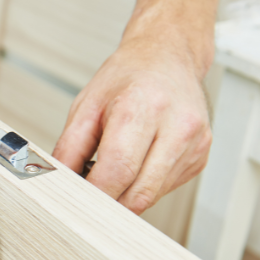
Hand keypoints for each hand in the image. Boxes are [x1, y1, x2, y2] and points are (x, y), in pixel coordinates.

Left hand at [52, 41, 212, 213]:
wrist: (168, 56)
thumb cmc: (127, 78)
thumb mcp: (86, 106)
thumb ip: (69, 149)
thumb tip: (58, 184)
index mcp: (143, 107)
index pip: (117, 171)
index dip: (93, 195)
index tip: (75, 201)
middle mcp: (176, 126)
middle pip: (138, 193)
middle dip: (107, 203)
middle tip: (87, 197)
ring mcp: (194, 144)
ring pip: (151, 196)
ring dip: (124, 197)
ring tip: (110, 173)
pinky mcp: (200, 158)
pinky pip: (164, 189)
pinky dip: (142, 187)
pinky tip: (136, 165)